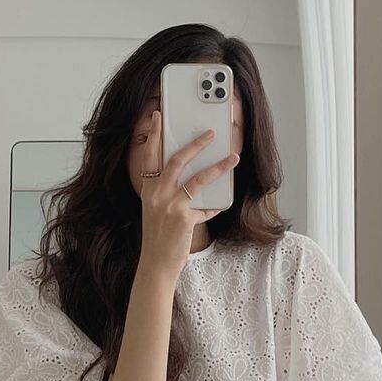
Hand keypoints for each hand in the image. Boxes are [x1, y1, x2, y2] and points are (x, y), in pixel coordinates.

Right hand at [138, 108, 238, 277]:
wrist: (156, 264)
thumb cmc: (159, 237)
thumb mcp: (157, 210)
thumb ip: (169, 193)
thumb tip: (192, 178)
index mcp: (148, 189)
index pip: (150, 155)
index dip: (154, 134)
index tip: (158, 116)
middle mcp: (157, 194)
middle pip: (177, 160)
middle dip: (196, 144)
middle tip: (210, 133)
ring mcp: (170, 206)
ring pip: (198, 179)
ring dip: (219, 167)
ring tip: (233, 157)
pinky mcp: (184, 218)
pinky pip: (206, 207)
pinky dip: (215, 206)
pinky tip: (221, 205)